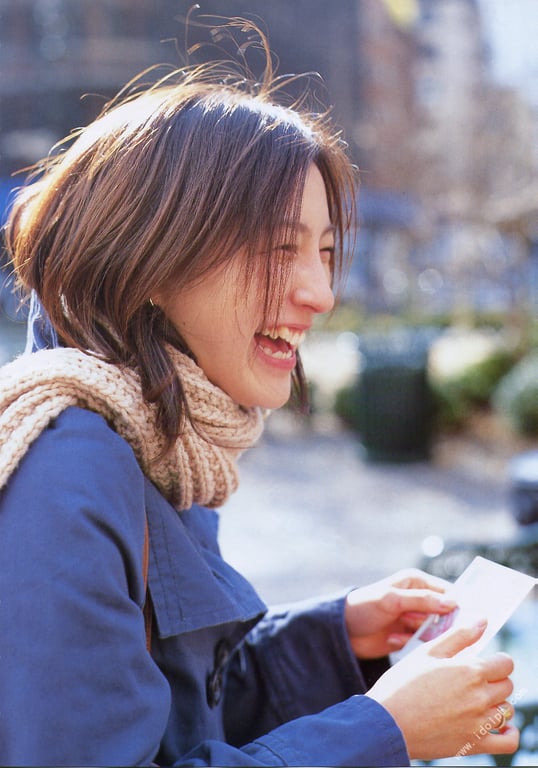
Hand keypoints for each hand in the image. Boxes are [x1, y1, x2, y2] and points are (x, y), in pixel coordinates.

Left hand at [344, 568, 456, 658]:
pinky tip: (392, 638)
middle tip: (421, 625)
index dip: (458, 604)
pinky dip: (409, 642)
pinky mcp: (410, 637)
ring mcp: (416, 619)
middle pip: (446, 614)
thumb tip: (453, 603)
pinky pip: (422, 644)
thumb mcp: (392, 600)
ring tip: (400, 627)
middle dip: (437, 623)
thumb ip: (421, 600)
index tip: (467, 618)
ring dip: (420, 633)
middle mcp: (420, 599)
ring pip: (436, 631)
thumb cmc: (364, 606)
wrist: (344, 631)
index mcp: (417, 582)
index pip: (448, 591)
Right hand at [366, 620, 518, 759]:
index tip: (484, 663)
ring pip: (506, 710)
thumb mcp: (428, 652)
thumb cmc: (403, 683)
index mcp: (469, 670)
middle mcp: (479, 697)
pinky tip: (499, 725)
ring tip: (476, 701)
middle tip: (473, 681)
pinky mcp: (474, 744)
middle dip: (494, 680)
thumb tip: (482, 620)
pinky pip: (508, 741)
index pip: (505, 663)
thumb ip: (459, 635)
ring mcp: (479, 723)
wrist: (387, 721)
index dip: (496, 661)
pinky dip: (509, 733)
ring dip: (497, 703)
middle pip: (507, 685)